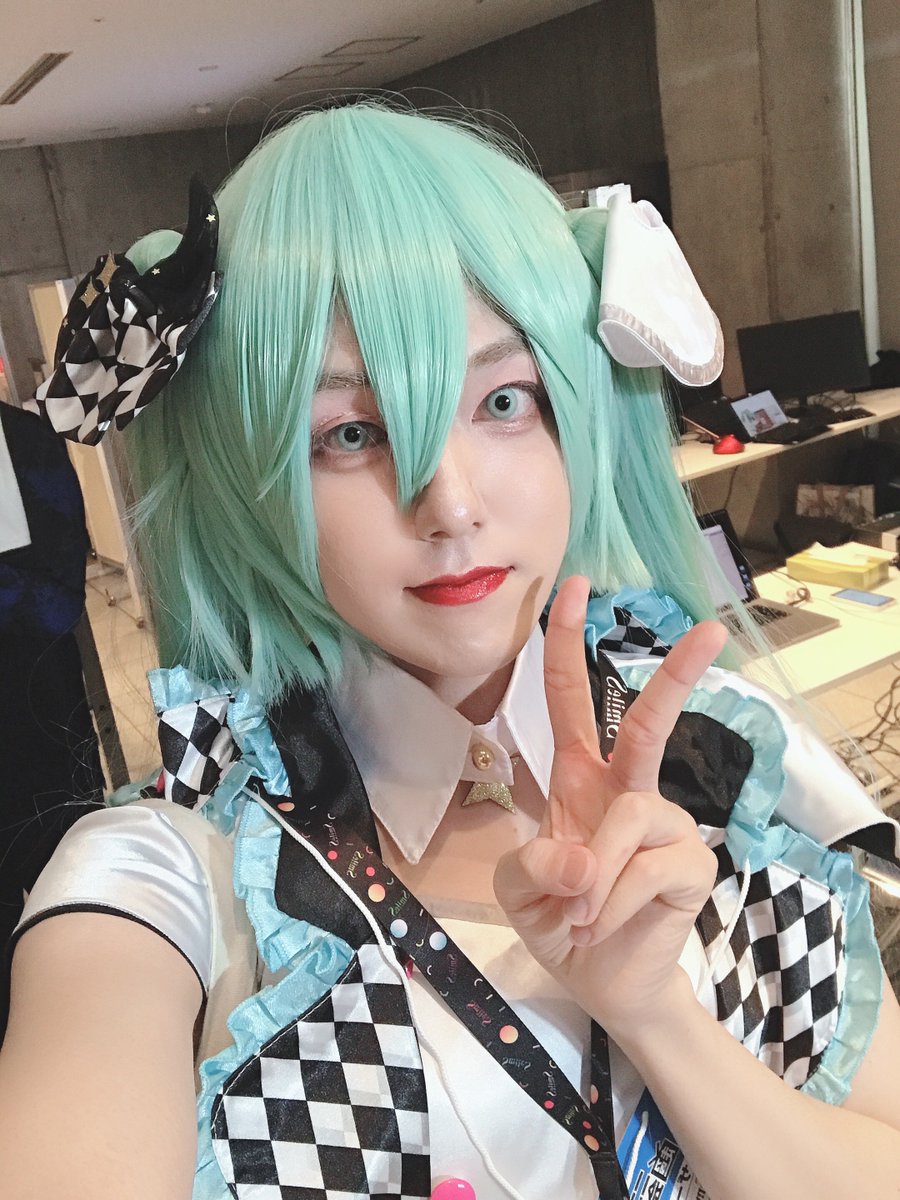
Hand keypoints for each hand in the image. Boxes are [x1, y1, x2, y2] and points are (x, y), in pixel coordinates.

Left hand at [493, 576, 727, 1040]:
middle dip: (677, 674)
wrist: (599, 980)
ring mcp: (663, 824)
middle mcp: (625, 790)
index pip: (569, 699)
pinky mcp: (690, 864)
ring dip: (592, 875)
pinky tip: (604, 925)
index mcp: (578, 777)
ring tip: (579, 916)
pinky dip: (613, 904)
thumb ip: (531, 864)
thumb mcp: (519, 888)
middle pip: (648, 723)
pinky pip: (647, 870)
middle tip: (711, 629)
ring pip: (630, 816)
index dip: (565, 644)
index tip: (575, 589)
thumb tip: (580, 858)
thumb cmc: (559, 917)